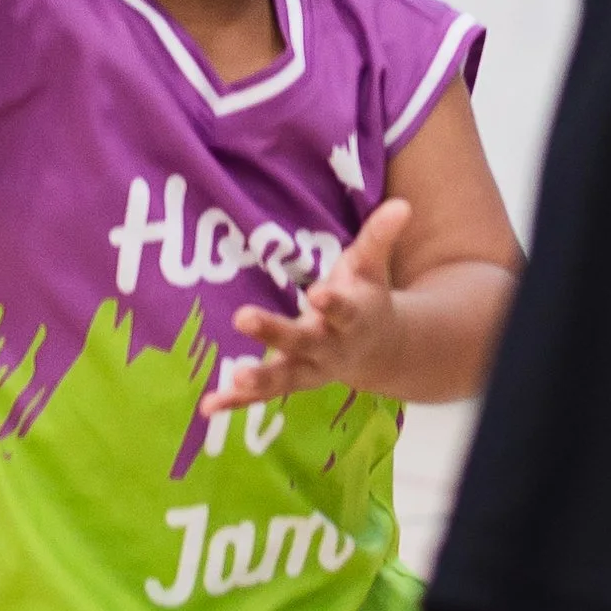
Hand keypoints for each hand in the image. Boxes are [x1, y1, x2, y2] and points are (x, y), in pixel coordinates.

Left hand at [205, 199, 408, 416]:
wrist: (378, 352)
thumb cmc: (366, 298)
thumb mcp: (372, 268)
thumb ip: (380, 237)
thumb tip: (402, 205)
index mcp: (353, 319)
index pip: (343, 311)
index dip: (332, 303)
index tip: (317, 293)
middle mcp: (331, 349)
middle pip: (303, 343)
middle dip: (275, 332)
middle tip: (244, 317)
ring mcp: (309, 370)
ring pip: (283, 378)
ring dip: (259, 381)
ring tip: (235, 379)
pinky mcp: (288, 383)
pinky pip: (260, 397)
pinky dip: (235, 402)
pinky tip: (208, 406)